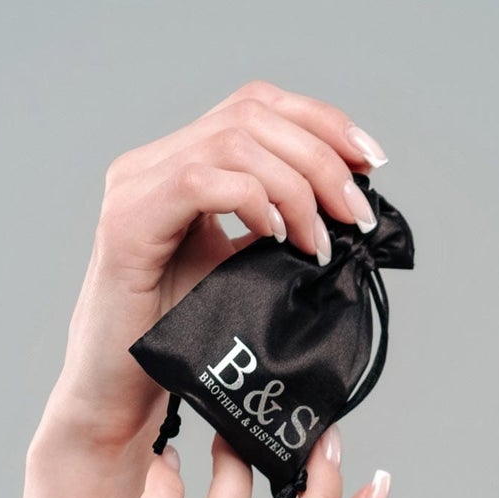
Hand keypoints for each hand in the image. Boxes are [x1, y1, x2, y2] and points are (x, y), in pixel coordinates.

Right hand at [47, 78, 389, 450]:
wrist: (125, 391)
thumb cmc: (186, 337)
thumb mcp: (250, 274)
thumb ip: (288, 234)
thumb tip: (353, 218)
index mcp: (185, 164)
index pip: (258, 106)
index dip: (323, 123)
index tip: (373, 163)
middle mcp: (154, 162)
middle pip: (253, 113)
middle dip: (323, 159)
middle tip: (358, 217)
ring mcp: (136, 188)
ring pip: (233, 141)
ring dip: (297, 188)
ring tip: (320, 244)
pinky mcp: (127, 226)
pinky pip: (199, 183)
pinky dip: (253, 203)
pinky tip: (278, 241)